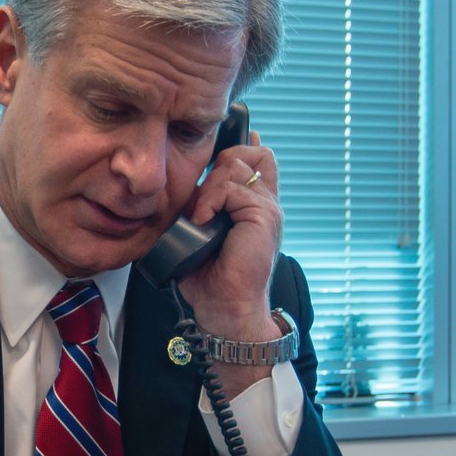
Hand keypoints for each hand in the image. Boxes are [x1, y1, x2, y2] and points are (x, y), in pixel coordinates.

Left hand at [179, 133, 285, 396]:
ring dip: (211, 184)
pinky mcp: (264, 216)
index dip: (240, 148)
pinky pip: (232, 187)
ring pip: (238, 165)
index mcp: (256, 206)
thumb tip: (187, 186)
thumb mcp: (200, 232)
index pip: (258, 160)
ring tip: (200, 213)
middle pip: (253, 152)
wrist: (225, 307)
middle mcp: (266, 203)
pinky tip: (202, 220)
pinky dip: (211, 199)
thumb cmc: (211, 277)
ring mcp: (268, 208)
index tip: (217, 155)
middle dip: (221, 163)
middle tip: (203, 195)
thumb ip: (201, 205)